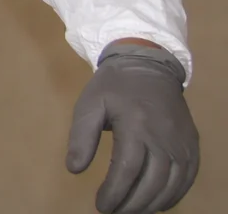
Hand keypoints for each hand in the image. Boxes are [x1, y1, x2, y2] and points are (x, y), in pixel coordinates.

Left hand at [67, 43, 197, 212]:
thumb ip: (81, 137)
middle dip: (132, 204)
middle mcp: (164, 137)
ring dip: (151, 204)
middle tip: (113, 212)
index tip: (101, 205)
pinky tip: (156, 203)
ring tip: (131, 211)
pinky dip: (173, 196)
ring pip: (171, 185)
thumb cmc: (114, 87)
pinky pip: (187, 179)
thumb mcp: (89, 104)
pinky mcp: (191, 146)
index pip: (126, 170)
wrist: (149, 67)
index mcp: (136, 125)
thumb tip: (74, 169)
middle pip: (151, 183)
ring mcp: (182, 143)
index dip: (114, 192)